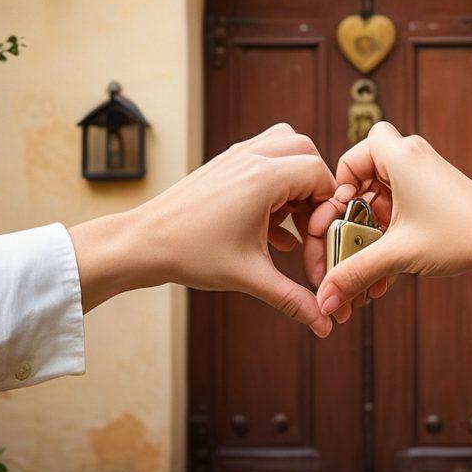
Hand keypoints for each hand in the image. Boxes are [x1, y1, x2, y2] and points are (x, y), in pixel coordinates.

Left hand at [70, 123, 338, 336]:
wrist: (142, 243)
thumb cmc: (190, 254)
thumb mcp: (249, 277)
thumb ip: (293, 299)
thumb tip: (324, 324)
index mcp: (263, 177)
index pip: (320, 173)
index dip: (329, 205)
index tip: (321, 234)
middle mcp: (252, 157)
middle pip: (306, 152)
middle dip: (316, 187)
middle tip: (311, 224)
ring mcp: (236, 157)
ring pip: (284, 147)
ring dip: (296, 180)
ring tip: (293, 221)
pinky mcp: (224, 165)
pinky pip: (263, 158)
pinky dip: (276, 184)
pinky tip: (273, 231)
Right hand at [308, 121, 471, 322]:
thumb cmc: (459, 235)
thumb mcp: (399, 253)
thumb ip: (355, 272)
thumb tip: (324, 299)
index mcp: (399, 155)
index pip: (349, 157)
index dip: (339, 187)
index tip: (341, 219)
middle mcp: (409, 157)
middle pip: (362, 178)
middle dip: (352, 216)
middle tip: (350, 242)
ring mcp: (422, 173)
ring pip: (379, 196)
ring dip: (370, 230)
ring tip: (368, 265)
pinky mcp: (431, 191)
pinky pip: (397, 205)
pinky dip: (389, 232)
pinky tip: (387, 269)